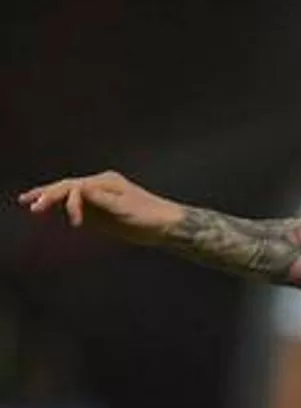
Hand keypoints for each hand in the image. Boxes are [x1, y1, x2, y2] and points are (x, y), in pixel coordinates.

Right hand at [18, 171, 184, 244]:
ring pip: (68, 195)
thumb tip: (81, 188)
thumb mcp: (124, 209)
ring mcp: (98, 197)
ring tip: (28, 202)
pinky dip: (61, 207)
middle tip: (28, 203)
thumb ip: (101, 199)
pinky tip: (47, 209)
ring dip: (49, 198)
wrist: (166, 225)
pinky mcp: (99, 210)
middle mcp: (99, 186)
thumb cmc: (148, 216)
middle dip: (48, 194)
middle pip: (67, 187)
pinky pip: (76, 206)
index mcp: (105, 182)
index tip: (76, 222)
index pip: (76, 187)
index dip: (69, 202)